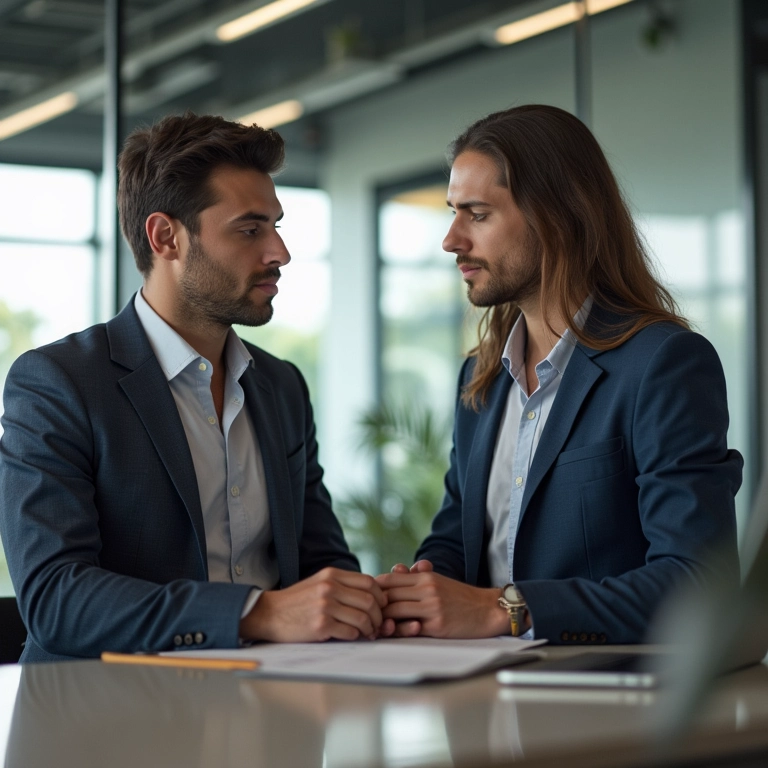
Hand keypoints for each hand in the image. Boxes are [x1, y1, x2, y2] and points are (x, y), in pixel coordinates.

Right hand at [240, 567, 388, 642]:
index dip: (380, 596)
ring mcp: (325, 606)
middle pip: (369, 600)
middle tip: (378, 625)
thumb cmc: (297, 601)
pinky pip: (350, 632)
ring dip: (369, 629)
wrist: (269, 613)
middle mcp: (330, 587)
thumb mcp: (319, 583)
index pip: (369, 582)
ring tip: (367, 633)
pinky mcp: (320, 625)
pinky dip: (355, 637)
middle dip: (378, 616)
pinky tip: (352, 637)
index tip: (381, 607)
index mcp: (332, 575)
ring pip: (362, 617)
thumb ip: (342, 585)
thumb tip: (372, 596)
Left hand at [376, 568, 510, 638]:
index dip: (374, 590)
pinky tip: (391, 634)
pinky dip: (396, 631)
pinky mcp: (437, 625)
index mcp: (424, 577)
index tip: (366, 599)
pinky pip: (408, 629)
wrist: (487, 609)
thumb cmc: (460, 597)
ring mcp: (431, 607)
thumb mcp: (438, 581)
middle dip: (373, 607)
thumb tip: (395, 570)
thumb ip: (416, 577)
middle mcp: (426, 589)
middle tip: (364, 616)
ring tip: (374, 627)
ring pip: (394, 611)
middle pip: (388, 595)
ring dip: (381, 620)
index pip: (388, 579)